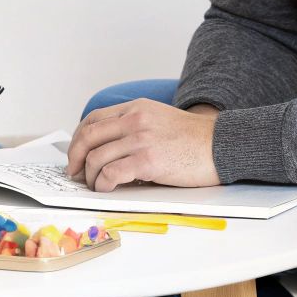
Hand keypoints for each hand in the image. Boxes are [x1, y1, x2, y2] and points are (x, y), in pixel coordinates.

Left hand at [65, 98, 220, 191]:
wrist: (222, 145)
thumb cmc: (195, 140)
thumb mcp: (160, 120)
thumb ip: (135, 127)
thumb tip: (109, 150)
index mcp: (136, 108)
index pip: (93, 119)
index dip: (78, 139)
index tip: (76, 154)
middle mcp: (135, 119)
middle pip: (88, 137)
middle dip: (75, 158)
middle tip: (75, 173)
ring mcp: (141, 139)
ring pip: (96, 158)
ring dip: (90, 176)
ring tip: (96, 185)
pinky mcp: (148, 161)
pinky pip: (112, 173)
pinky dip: (103, 184)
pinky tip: (107, 189)